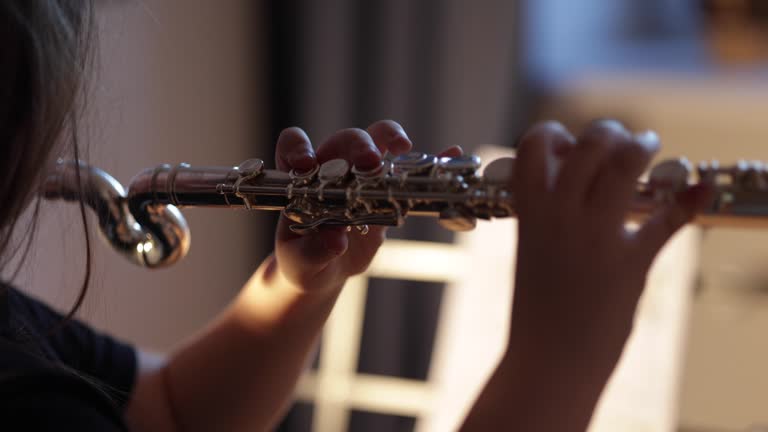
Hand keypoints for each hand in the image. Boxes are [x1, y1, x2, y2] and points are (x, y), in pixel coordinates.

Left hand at [272, 121, 461, 291]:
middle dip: (359, 147)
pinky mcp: (385, 189)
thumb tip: (336, 240)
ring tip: (405, 149)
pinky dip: (430, 160)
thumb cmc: (303, 260)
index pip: (294, 144)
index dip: (299, 148)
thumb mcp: (301, 262)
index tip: (306, 165)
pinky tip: (449, 154)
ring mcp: (361, 175)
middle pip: (346, 140)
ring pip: (377, 141)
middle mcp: (332, 167)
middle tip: (370, 163)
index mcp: (301, 178)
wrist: (325, 269)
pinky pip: (409, 169)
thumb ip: (313, 251)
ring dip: (390, 140)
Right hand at [509, 120, 710, 367]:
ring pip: (627, 164)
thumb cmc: (538, 307)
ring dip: (643, 147)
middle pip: (590, 143)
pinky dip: (688, 201)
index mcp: (530, 211)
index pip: (536, 145)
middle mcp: (561, 215)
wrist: (550, 359)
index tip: (569, 147)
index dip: (554, 135)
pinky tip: (697, 191)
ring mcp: (595, 236)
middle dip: (610, 132)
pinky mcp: (630, 261)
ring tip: (650, 147)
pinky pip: (667, 219)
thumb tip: (576, 182)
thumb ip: (548, 212)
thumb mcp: (532, 250)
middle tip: (622, 141)